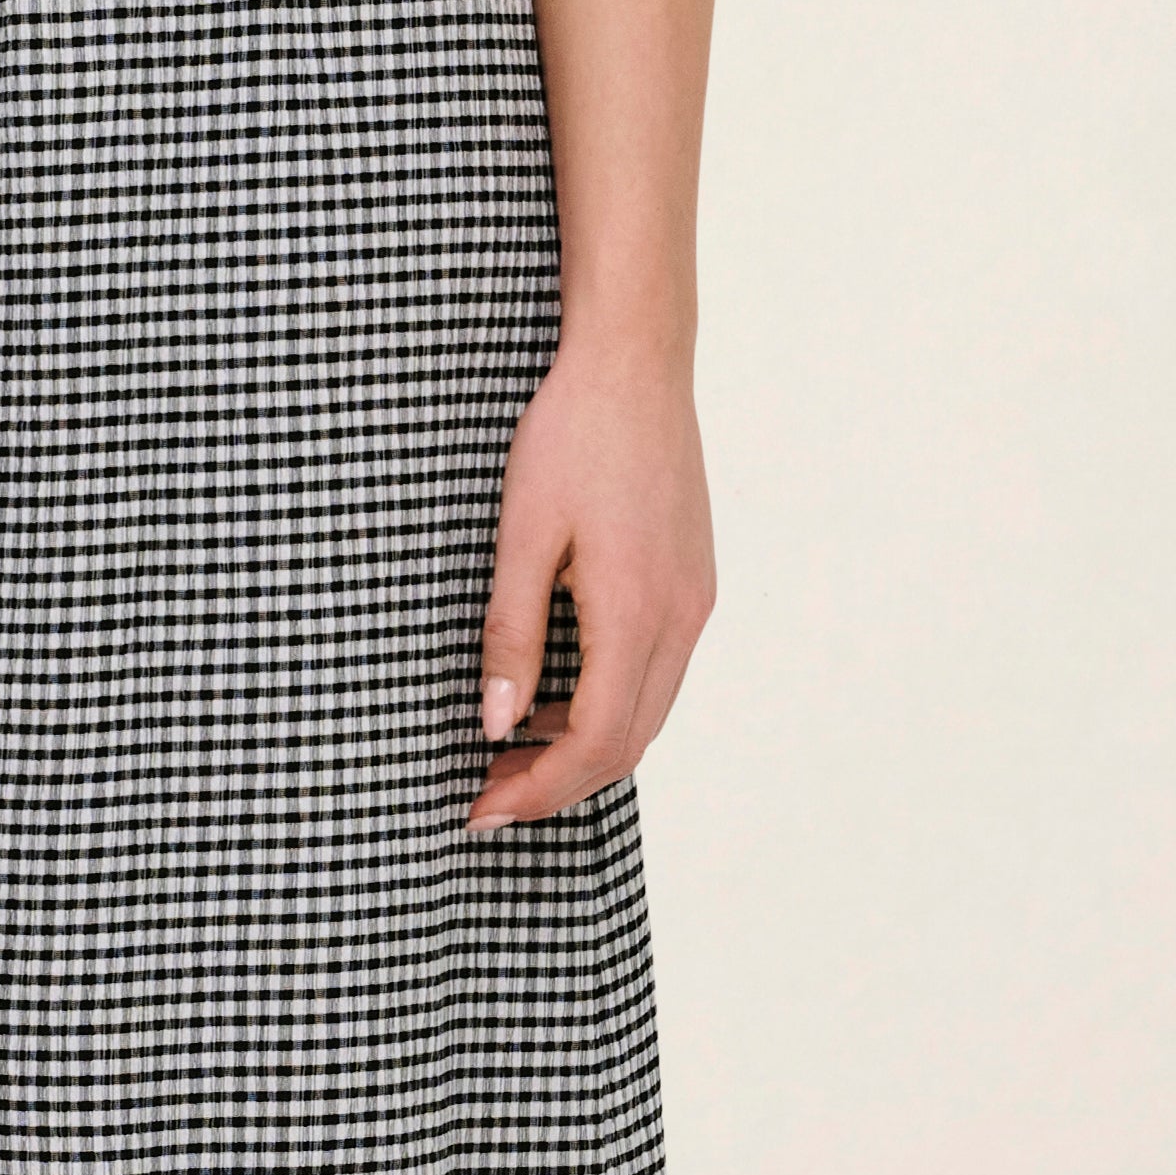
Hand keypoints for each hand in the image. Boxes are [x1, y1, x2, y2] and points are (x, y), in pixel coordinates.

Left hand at [466, 338, 714, 834]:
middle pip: (629, 744)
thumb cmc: (570, 436)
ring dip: (584, 748)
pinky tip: (555, 695)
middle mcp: (681, 618)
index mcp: (637, 612)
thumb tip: (496, 726)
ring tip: (511, 752)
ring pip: (647, 713)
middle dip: (558, 784)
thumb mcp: (520, 534)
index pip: (596, 743)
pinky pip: (657, 673)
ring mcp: (695, 602)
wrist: (635, 364)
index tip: (480, 811)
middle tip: (486, 794)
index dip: (538, 791)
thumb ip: (510, 635)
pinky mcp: (693, 583)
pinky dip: (608, 705)